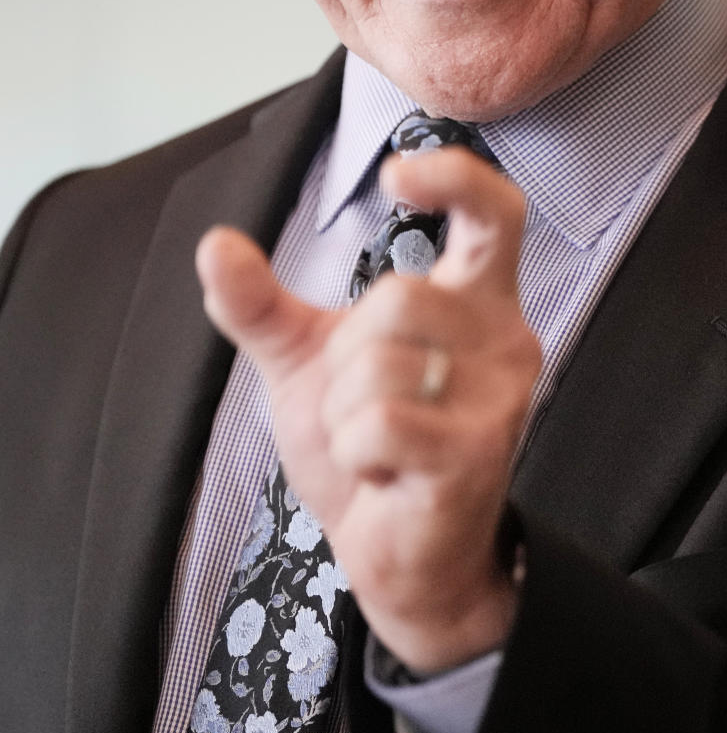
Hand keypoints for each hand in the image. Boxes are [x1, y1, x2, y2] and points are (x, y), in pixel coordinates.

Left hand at [196, 146, 540, 671]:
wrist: (399, 556)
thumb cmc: (371, 446)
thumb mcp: (308, 362)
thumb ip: (263, 304)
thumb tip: (214, 242)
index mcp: (476, 299)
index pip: (496, 210)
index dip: (455, 175)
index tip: (395, 178)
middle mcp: (506, 337)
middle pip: (399, 296)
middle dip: (348, 356)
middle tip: (366, 402)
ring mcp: (499, 398)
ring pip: (381, 365)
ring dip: (347, 415)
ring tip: (376, 445)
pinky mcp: (478, 455)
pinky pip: (379, 425)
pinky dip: (355, 454)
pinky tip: (384, 475)